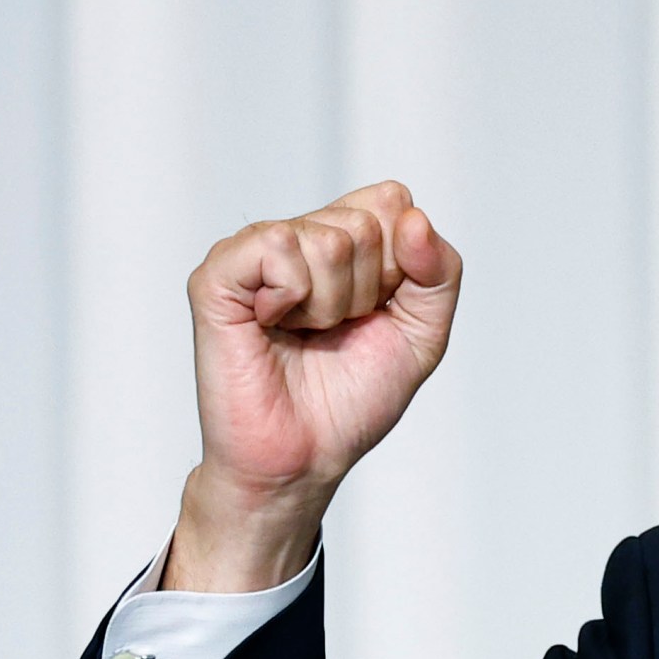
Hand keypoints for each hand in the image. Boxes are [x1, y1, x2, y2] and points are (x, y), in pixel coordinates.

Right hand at [166, 182, 463, 591]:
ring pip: (327, 240)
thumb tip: (414, 218)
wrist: (305, 457)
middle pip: (365, 223)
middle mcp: (298, 236)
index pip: (393, 201)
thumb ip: (440, 272)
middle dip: (366, 291)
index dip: (401, 265)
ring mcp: (254, 253)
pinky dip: (292, 295)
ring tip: (303, 334)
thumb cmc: (351, 398)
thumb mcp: (424, 333)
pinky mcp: (217, 276)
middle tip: (334, 331)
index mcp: (343, 240)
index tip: (376, 312)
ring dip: (330, 305)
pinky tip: (273, 323)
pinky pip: (276, 245)